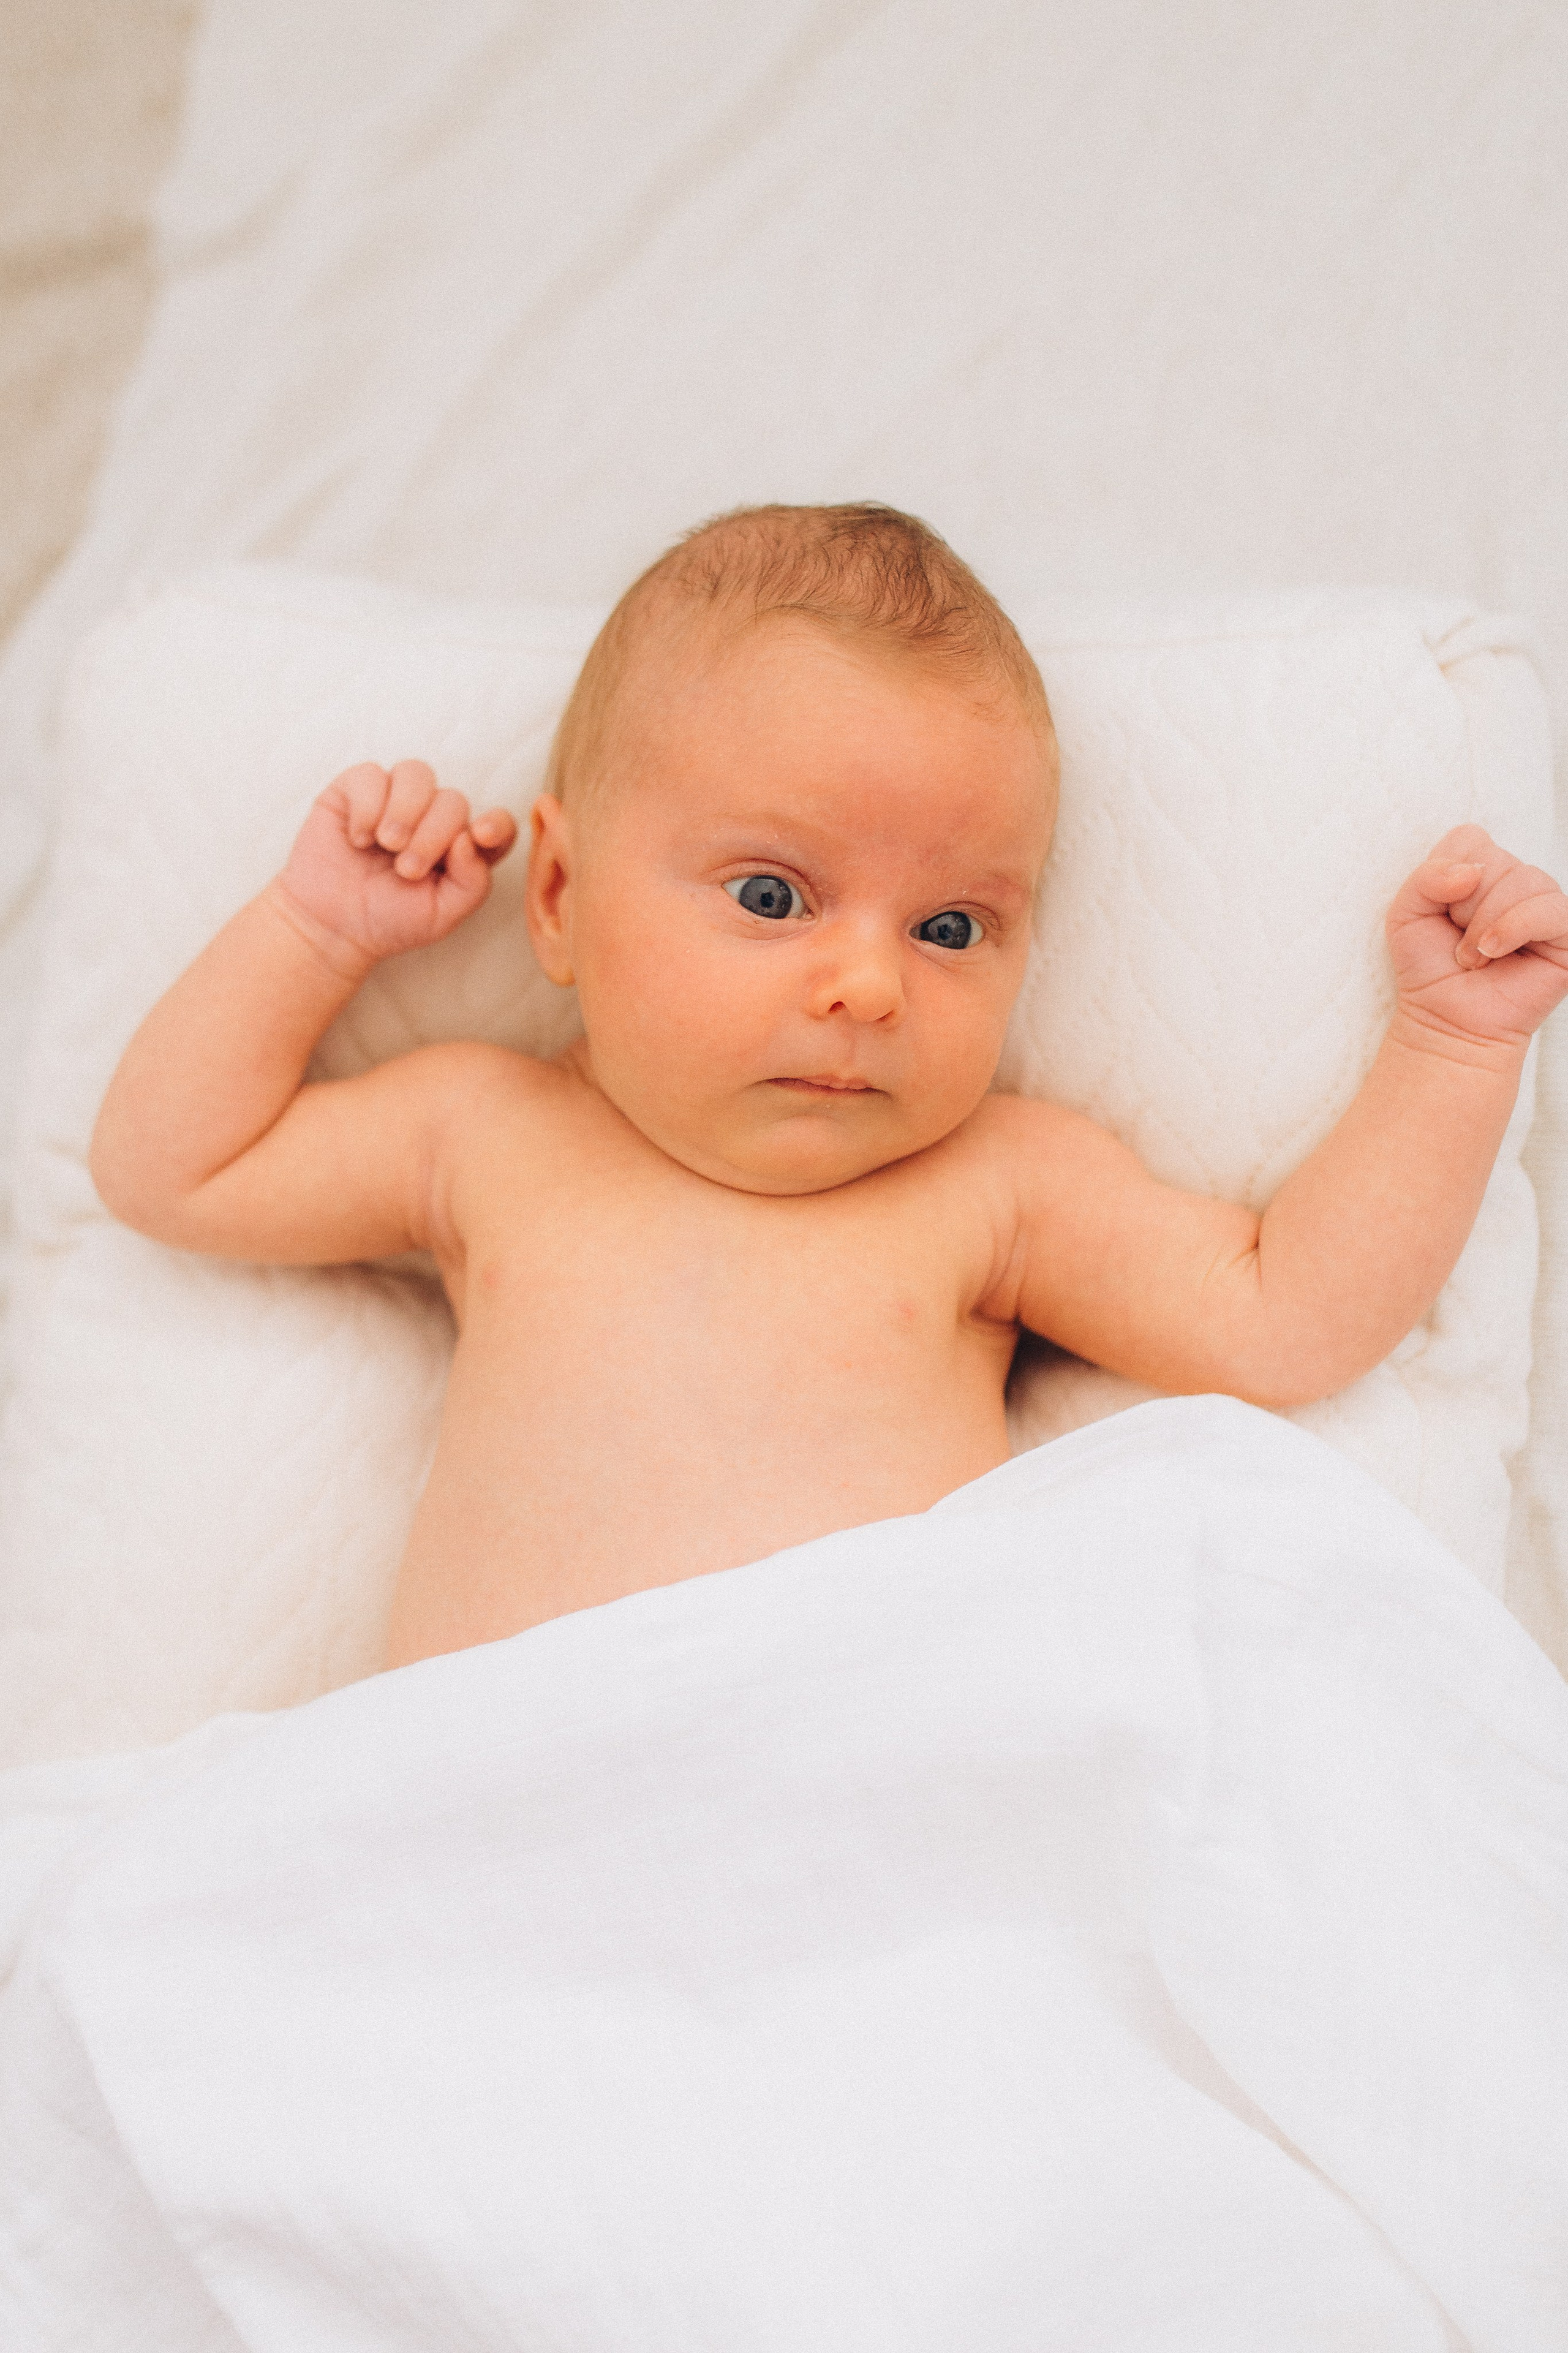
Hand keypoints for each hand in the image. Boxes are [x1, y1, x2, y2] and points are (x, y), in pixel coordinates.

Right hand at [271, 760, 517, 970]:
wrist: (332, 925)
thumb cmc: (389, 920)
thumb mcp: (442, 915)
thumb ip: (472, 882)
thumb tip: (470, 837)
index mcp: (462, 848)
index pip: (497, 823)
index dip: (496, 823)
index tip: (481, 835)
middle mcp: (433, 817)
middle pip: (454, 800)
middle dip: (432, 835)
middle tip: (406, 870)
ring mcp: (395, 798)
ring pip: (417, 774)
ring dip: (405, 812)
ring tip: (386, 845)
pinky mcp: (357, 789)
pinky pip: (372, 774)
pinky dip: (367, 807)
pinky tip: (358, 838)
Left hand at [1386, 825, 1567, 1055]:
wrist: (1447, 1021)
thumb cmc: (1429, 969)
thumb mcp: (1406, 914)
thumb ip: (1427, 877)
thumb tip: (1472, 871)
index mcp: (1482, 871)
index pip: (1470, 838)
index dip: (1447, 873)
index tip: (1441, 912)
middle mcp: (1517, 884)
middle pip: (1495, 859)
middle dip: (1464, 906)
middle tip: (1459, 945)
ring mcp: (1544, 907)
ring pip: (1523, 878)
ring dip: (1485, 923)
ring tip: (1474, 957)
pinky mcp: (1566, 934)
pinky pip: (1550, 908)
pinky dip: (1514, 927)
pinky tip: (1493, 952)